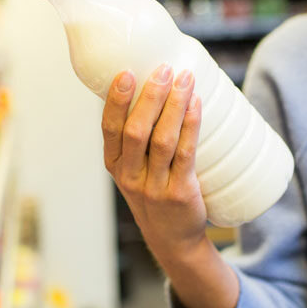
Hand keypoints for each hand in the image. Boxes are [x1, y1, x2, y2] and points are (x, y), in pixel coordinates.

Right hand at [102, 64, 207, 259]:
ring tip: (185, 79)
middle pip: (136, 131)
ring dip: (174, 105)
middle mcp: (129, 176)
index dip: (116, 100)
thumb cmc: (155, 190)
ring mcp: (154, 187)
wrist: (173, 238)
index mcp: (114, 164)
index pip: (109, 128)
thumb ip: (138, 135)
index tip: (126, 72)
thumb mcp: (135, 168)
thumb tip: (157, 83)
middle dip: (150, 96)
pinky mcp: (179, 193)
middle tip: (164, 69)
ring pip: (162, 140)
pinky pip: (185, 155)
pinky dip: (191, 126)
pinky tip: (196, 105)